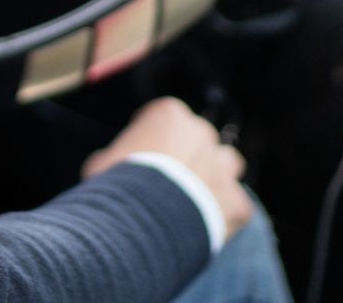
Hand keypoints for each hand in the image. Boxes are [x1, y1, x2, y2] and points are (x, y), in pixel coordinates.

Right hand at [82, 97, 252, 241]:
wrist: (141, 224)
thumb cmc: (115, 186)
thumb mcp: (102, 162)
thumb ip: (120, 155)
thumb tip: (114, 166)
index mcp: (169, 115)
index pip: (167, 118)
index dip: (156, 139)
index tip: (146, 158)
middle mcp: (202, 133)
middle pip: (200, 140)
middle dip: (189, 157)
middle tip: (168, 183)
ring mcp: (224, 167)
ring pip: (226, 166)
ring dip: (214, 178)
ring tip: (191, 202)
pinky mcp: (239, 202)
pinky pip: (237, 206)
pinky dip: (224, 215)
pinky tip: (202, 227)